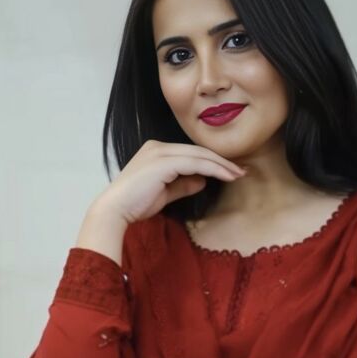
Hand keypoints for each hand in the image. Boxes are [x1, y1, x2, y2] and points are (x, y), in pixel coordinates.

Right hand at [89, 140, 246, 225]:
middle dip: (222, 161)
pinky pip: (195, 163)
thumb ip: (183, 185)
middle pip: (198, 151)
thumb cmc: (135, 205)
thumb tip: (203, 181)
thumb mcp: (165, 193)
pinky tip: (226, 176)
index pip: (191, 154)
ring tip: (238, 174)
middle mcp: (158, 147)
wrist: (115, 210)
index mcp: (157, 151)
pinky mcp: (164, 161)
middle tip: (241, 171)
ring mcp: (160, 152)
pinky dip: (213, 169)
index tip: (231, 171)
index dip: (212, 162)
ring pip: (199, 155)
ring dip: (221, 165)